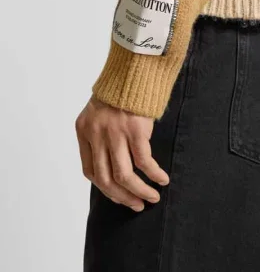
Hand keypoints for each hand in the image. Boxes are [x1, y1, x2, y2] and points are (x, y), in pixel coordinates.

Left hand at [75, 96, 169, 211]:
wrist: (134, 67)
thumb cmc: (121, 88)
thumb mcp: (99, 110)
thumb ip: (100, 133)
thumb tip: (113, 161)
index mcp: (84, 130)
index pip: (90, 170)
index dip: (105, 187)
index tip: (118, 195)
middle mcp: (96, 134)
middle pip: (105, 178)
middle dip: (122, 197)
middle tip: (136, 205)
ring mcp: (115, 133)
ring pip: (124, 175)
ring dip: (139, 191)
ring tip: (152, 198)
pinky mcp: (135, 130)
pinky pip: (144, 161)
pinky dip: (154, 174)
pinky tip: (162, 179)